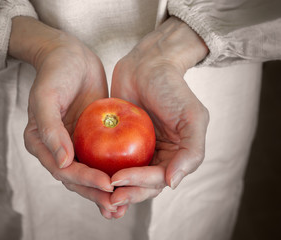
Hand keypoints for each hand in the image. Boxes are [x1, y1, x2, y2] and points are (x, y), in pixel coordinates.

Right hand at [9, 17, 117, 217]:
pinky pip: (101, 160)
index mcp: (40, 143)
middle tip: (117, 206)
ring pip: (89, 174)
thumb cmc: (55, 72)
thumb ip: (51, 129)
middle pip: (76, 179)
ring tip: (123, 205)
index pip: (63, 169)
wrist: (70, 55)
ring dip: (105, 191)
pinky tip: (128, 182)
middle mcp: (56, 149)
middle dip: (96, 194)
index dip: (84, 180)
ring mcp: (74, 145)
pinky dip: (112, 173)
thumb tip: (63, 162)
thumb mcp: (47, 96)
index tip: (107, 185)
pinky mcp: (90, 139)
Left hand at [109, 17, 208, 217]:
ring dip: (112, 189)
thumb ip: (191, 152)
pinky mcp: (119, 142)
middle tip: (106, 197)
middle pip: (141, 184)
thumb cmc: (173, 88)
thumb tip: (173, 183)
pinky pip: (110, 160)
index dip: (140, 184)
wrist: (149, 63)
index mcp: (176, 156)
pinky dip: (101, 170)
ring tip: (96, 193)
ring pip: (125, 177)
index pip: (159, 179)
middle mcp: (158, 157)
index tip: (118, 180)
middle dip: (125, 193)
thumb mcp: (193, 117)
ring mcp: (138, 150)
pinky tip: (87, 174)